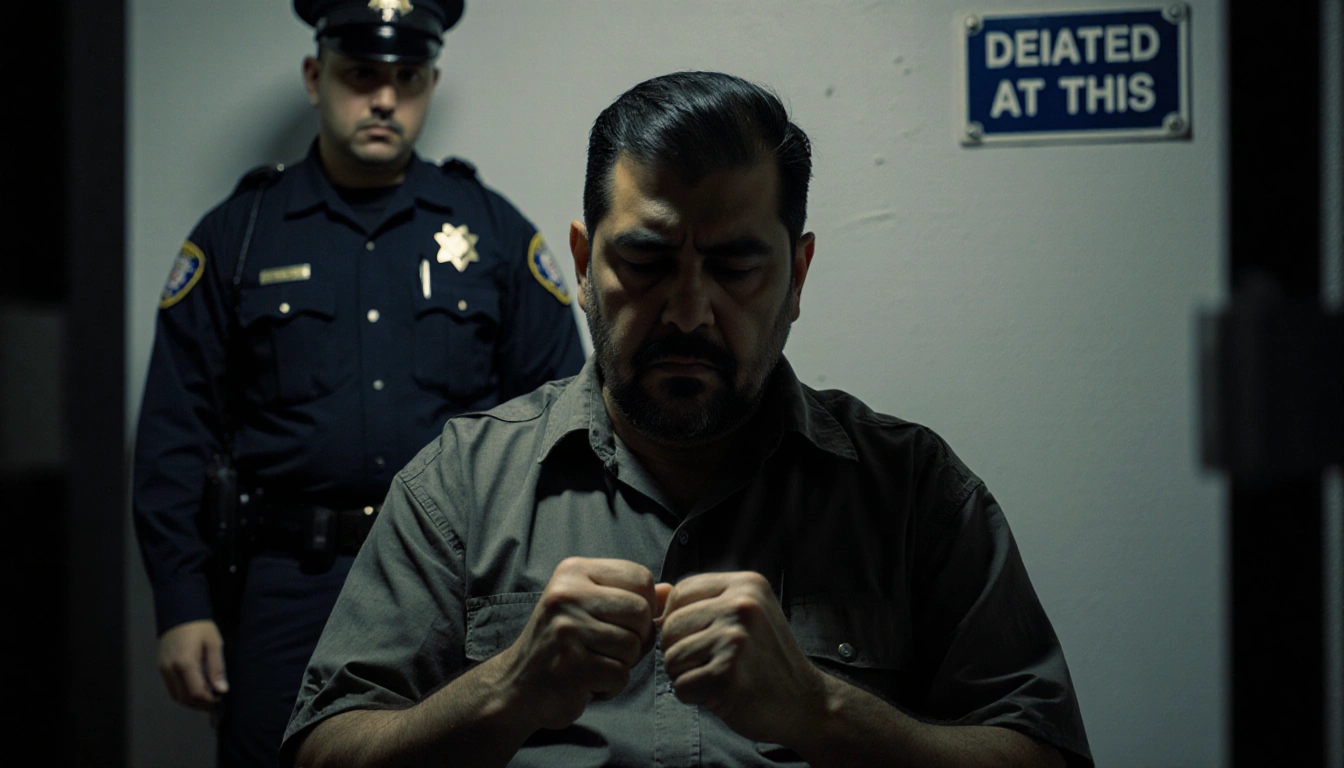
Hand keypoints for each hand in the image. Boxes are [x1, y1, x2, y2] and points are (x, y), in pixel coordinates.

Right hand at [158, 619, 227, 710]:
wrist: (181, 614)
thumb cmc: (200, 628)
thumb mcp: (214, 645)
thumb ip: (217, 669)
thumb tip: (222, 689)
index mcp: (185, 663)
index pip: (196, 693)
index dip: (209, 701)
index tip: (220, 699)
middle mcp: (170, 669)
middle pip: (185, 698)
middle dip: (201, 704)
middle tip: (215, 701)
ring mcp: (164, 669)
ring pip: (176, 696)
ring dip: (192, 701)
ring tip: (208, 697)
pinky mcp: (162, 668)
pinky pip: (172, 688)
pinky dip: (184, 693)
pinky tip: (197, 689)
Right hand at [498, 557, 658, 730]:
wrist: (517, 684)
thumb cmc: (561, 644)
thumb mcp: (590, 606)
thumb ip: (629, 596)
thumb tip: (672, 592)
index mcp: (574, 571)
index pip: (641, 577)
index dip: (646, 605)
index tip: (624, 622)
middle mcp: (566, 595)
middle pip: (641, 612)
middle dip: (637, 637)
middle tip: (609, 649)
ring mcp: (566, 630)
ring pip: (633, 646)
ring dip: (622, 664)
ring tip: (594, 663)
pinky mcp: (570, 666)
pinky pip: (620, 676)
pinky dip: (610, 686)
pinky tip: (586, 682)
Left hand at [658, 571, 826, 743]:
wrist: (805, 702)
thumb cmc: (767, 660)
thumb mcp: (744, 616)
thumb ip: (702, 601)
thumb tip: (654, 592)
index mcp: (746, 585)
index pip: (680, 593)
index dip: (679, 620)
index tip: (703, 638)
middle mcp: (741, 606)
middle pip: (670, 625)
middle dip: (681, 651)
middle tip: (713, 663)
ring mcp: (735, 639)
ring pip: (671, 658)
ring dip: (686, 676)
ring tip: (718, 677)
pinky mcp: (728, 674)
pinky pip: (681, 687)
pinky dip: (695, 697)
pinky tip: (721, 694)